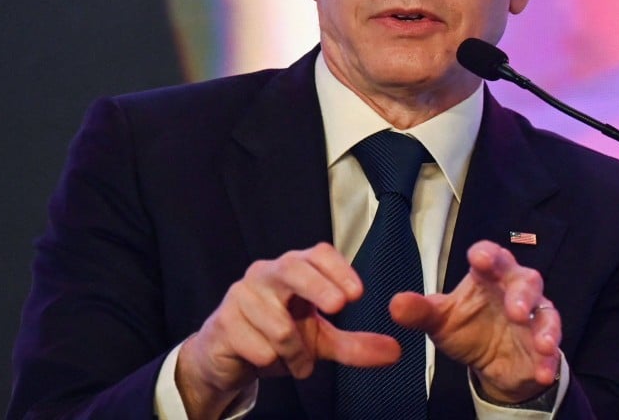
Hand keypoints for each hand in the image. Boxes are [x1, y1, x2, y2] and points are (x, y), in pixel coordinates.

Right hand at [176, 242, 400, 419]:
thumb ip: (355, 345)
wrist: (227, 356)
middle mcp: (266, 274)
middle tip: (339, 307)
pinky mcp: (223, 322)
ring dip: (295, 353)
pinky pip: (257, 347)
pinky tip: (266, 360)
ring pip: (278, 325)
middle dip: (317, 287)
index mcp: (294, 270)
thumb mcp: (320, 341)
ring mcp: (241, 295)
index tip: (357, 294)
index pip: (318, 254)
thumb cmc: (276, 338)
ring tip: (297, 361)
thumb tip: (395, 351)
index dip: (338, 269)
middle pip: (292, 269)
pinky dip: (272, 362)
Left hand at [390, 240, 560, 403]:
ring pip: (546, 313)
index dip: (487, 255)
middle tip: (516, 309)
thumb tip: (396, 305)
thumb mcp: (439, 320)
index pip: (490, 255)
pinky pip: (552, 351)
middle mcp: (514, 291)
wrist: (489, 363)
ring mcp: (533, 318)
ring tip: (542, 343)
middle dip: (522, 293)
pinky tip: (543, 372)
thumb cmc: (466, 327)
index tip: (480, 259)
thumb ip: (419, 311)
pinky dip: (549, 361)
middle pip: (526, 280)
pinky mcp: (542, 346)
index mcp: (487, 276)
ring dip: (544, 327)